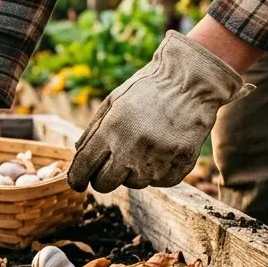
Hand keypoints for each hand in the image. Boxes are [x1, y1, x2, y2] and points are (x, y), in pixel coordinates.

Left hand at [68, 30, 253, 192]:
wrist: (191, 82)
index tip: (78, 181)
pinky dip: (158, 171)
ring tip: (144, 146)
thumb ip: (92, 132)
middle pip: (105, 185)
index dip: (77, 179)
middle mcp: (132, 149)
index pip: (83, 169)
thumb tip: (77, 157)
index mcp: (111, 131)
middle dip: (103, 177)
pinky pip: (160, 182)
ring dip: (133, 171)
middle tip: (111, 163)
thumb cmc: (147, 89)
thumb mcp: (113, 102)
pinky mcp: (181, 164)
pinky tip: (162, 150)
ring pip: (134, 184)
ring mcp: (158, 159)